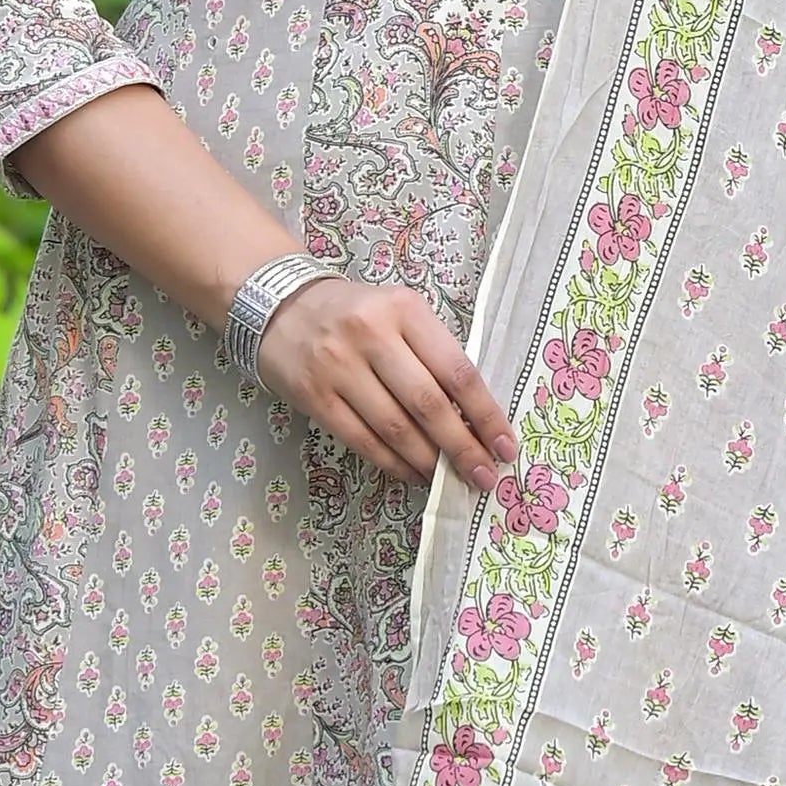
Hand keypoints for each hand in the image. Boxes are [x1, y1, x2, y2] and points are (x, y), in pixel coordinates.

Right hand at [258, 274, 515, 488]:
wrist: (281, 306)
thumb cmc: (357, 314)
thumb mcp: (400, 314)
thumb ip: (433, 354)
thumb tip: (474, 418)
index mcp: (405, 310)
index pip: (456, 370)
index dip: (485, 415)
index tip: (505, 446)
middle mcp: (371, 334)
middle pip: (428, 404)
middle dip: (462, 447)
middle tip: (484, 476)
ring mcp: (338, 366)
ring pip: (395, 428)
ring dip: (428, 461)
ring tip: (449, 479)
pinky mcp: (313, 395)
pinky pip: (361, 440)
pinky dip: (392, 463)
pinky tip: (412, 472)